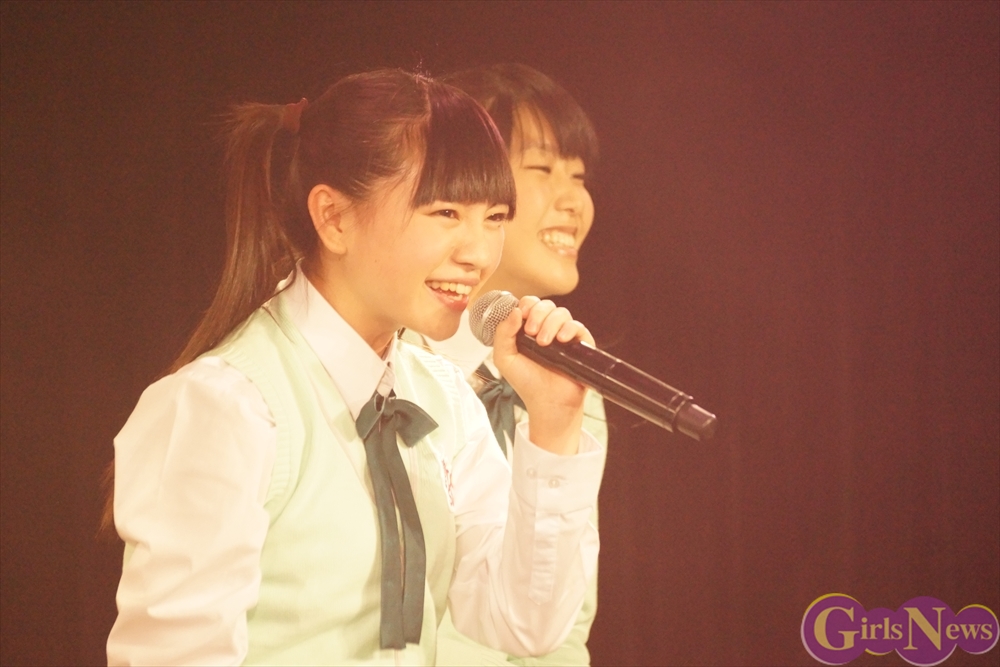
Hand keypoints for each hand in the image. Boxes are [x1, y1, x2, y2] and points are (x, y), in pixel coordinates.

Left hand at [491, 296, 593, 454]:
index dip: (527, 304)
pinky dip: (569, 329)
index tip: (522, 314)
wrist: (547, 403)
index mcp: (529, 328)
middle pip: (546, 305)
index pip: (530, 304)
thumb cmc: (526, 382)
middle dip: (538, 314)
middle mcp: (548, 329)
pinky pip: (578, 326)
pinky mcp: (580, 345)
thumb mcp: (505, 358)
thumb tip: (515, 311)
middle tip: (531, 332)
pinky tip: (561, 340)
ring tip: (544, 343)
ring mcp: (565, 336)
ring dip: (551, 323)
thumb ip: (503, 334)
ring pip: (562, 313)